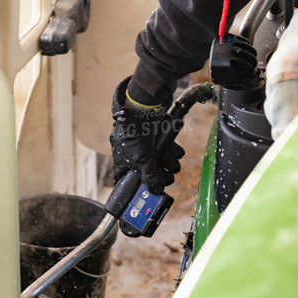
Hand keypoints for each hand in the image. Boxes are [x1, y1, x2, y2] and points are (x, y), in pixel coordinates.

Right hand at [110, 77, 184, 194]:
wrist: (147, 105)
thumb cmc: (135, 130)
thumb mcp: (141, 157)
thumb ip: (149, 175)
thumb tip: (156, 189)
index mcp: (122, 158)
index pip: (124, 177)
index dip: (134, 185)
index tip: (146, 191)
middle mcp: (133, 152)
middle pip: (148, 170)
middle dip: (160, 173)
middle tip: (167, 176)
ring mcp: (147, 144)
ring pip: (160, 160)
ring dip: (169, 162)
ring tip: (172, 161)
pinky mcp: (159, 136)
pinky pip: (168, 148)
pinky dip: (173, 150)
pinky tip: (175, 150)